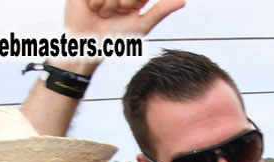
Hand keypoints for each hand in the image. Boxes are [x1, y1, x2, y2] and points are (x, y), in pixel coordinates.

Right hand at [67, 0, 183, 33]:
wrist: (89, 45)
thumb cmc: (116, 37)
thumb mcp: (142, 24)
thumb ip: (161, 10)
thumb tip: (184, 0)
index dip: (133, 3)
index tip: (129, 11)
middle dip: (123, 4)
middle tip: (116, 14)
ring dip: (109, 5)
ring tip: (104, 13)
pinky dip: (96, 2)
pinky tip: (93, 8)